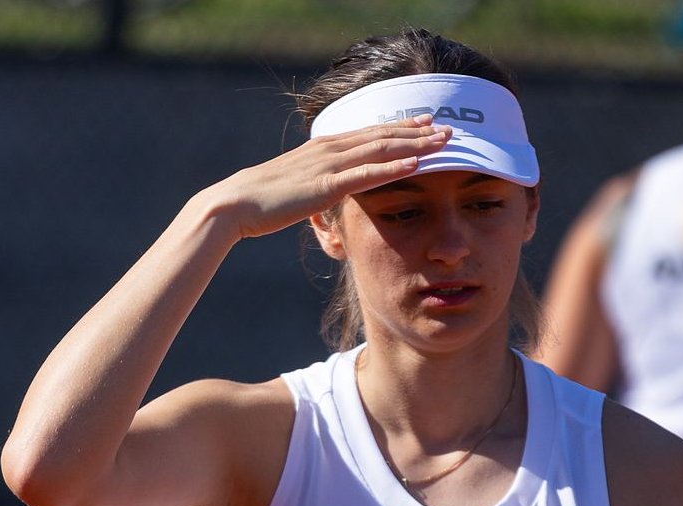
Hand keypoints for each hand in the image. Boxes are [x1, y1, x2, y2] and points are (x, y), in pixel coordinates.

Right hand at [192, 114, 450, 241]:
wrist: (234, 205)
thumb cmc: (262, 201)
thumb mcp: (297, 186)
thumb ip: (317, 183)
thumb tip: (328, 190)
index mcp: (324, 148)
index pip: (370, 133)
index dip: (400, 127)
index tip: (426, 122)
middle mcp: (330, 149)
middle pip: (382, 136)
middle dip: (418, 131)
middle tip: (449, 128)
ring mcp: (329, 165)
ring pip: (381, 149)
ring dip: (416, 144)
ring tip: (444, 141)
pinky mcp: (326, 186)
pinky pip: (367, 174)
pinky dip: (394, 167)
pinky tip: (417, 163)